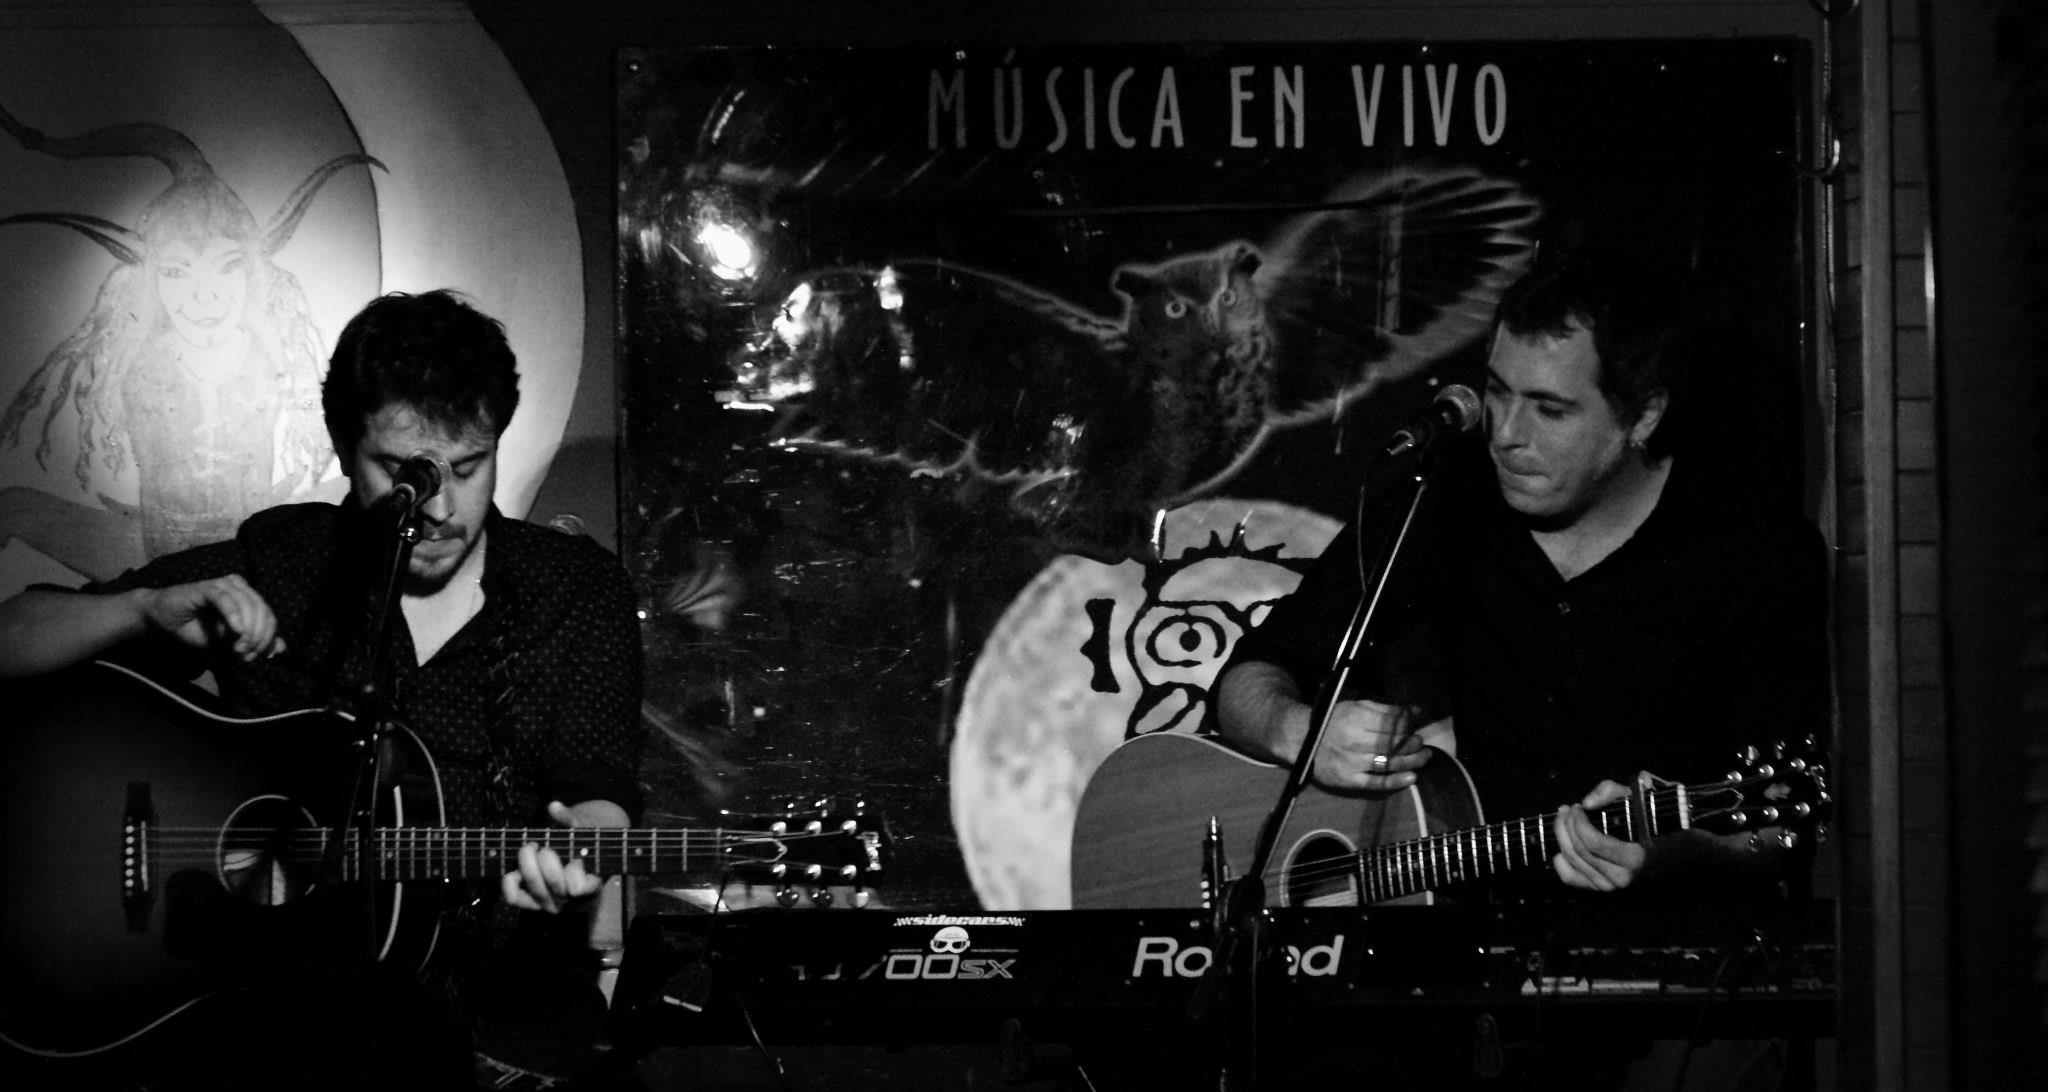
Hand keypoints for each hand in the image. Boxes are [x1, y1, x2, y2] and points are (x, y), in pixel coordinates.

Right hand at [142, 576, 283, 661]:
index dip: (266, 638)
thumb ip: (253, 643)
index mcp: (248, 598)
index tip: (253, 657)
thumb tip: (281, 648)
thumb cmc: (194, 631)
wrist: (160, 620)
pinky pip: (227, 599)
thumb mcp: (226, 643)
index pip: (269, 617)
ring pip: (248, 605)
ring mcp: (224, 585)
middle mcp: (240, 588)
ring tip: (237, 648)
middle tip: (245, 654)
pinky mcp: (207, 587)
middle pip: (263, 611)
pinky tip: (235, 631)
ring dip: (247, 630)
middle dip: (258, 637)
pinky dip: (234, 616)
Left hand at [501, 799, 628, 913]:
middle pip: (554, 880)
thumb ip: (570, 819)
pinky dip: (509, 880)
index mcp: (589, 885)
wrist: (571, 871)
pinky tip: (515, 869)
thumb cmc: (578, 847)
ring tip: (531, 849)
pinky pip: (513, 896)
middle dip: (547, 857)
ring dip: (528, 861)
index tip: (575, 857)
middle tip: (544, 847)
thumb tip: (553, 806)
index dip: (574, 870)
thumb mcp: (581, 832)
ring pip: (533, 884)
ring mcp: (547, 902)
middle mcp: (568, 899)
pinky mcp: (528, 902)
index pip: (579, 887)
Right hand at [1310, 699, 1432, 791]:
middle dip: (1412, 743)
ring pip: (1389, 763)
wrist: (1301, 740)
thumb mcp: (1354, 707)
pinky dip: (1395, 781)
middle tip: (1422, 743)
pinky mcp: (1348, 780)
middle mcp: (1355, 739)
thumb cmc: (1332, 721)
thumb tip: (1415, 710)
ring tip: (1424, 757)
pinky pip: (1376, 783)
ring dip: (1412, 761)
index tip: (1415, 725)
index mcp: (1355, 718)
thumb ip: (1384, 709)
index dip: (1408, 724)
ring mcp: (1352, 761)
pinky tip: (1411, 777)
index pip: (1391, 722)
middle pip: (1393, 743)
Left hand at [1551, 777, 1649, 890]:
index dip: (1578, 821)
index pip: (1593, 843)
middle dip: (1567, 825)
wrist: (1658, 847)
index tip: (1578, 807)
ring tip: (1564, 818)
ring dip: (1562, 835)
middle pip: (1579, 850)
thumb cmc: (1646, 820)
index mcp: (1634, 858)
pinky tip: (1564, 844)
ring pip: (1571, 860)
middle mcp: (1621, 877)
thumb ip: (1610, 791)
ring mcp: (1609, 886)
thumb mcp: (1634, 797)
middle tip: (1568, 809)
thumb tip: (1587, 804)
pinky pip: (1569, 877)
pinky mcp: (1598, 888)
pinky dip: (1560, 860)